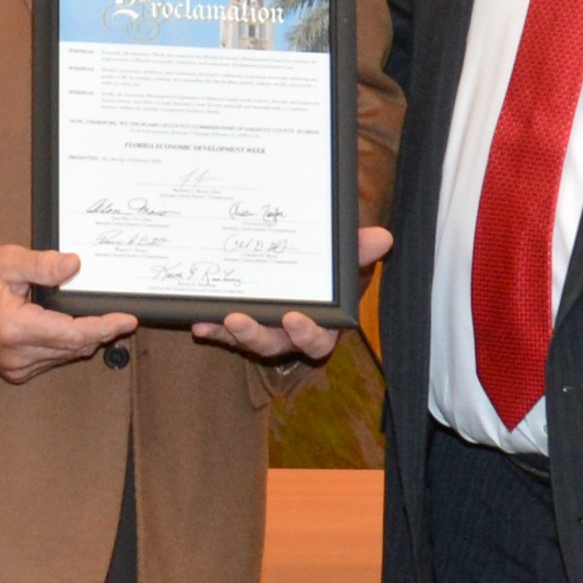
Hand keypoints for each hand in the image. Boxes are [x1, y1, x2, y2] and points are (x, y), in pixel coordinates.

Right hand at [0, 245, 136, 383]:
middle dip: (99, 333)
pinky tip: (65, 330)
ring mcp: (12, 365)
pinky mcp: (10, 370)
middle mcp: (14, 353)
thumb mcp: (8, 260)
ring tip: (94, 320)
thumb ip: (44, 265)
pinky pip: (49, 362)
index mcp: (14, 327)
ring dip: (82, 341)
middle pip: (73, 349)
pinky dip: (63, 347)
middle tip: (116, 317)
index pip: (74, 335)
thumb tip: (75, 266)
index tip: (126, 320)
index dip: (104, 328)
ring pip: (63, 357)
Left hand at [193, 225, 395, 362]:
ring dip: (233, 332)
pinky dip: (213, 328)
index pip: (318, 339)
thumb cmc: (325, 270)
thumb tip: (384, 237)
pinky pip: (225, 332)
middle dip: (257, 335)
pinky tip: (198, 321)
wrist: (297, 262)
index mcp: (321, 324)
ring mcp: (265, 331)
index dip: (306, 334)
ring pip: (250, 340)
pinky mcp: (240, 326)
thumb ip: (358, 250)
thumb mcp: (341, 259)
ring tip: (219, 317)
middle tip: (239, 320)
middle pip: (276, 345)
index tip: (293, 319)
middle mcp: (290, 334)